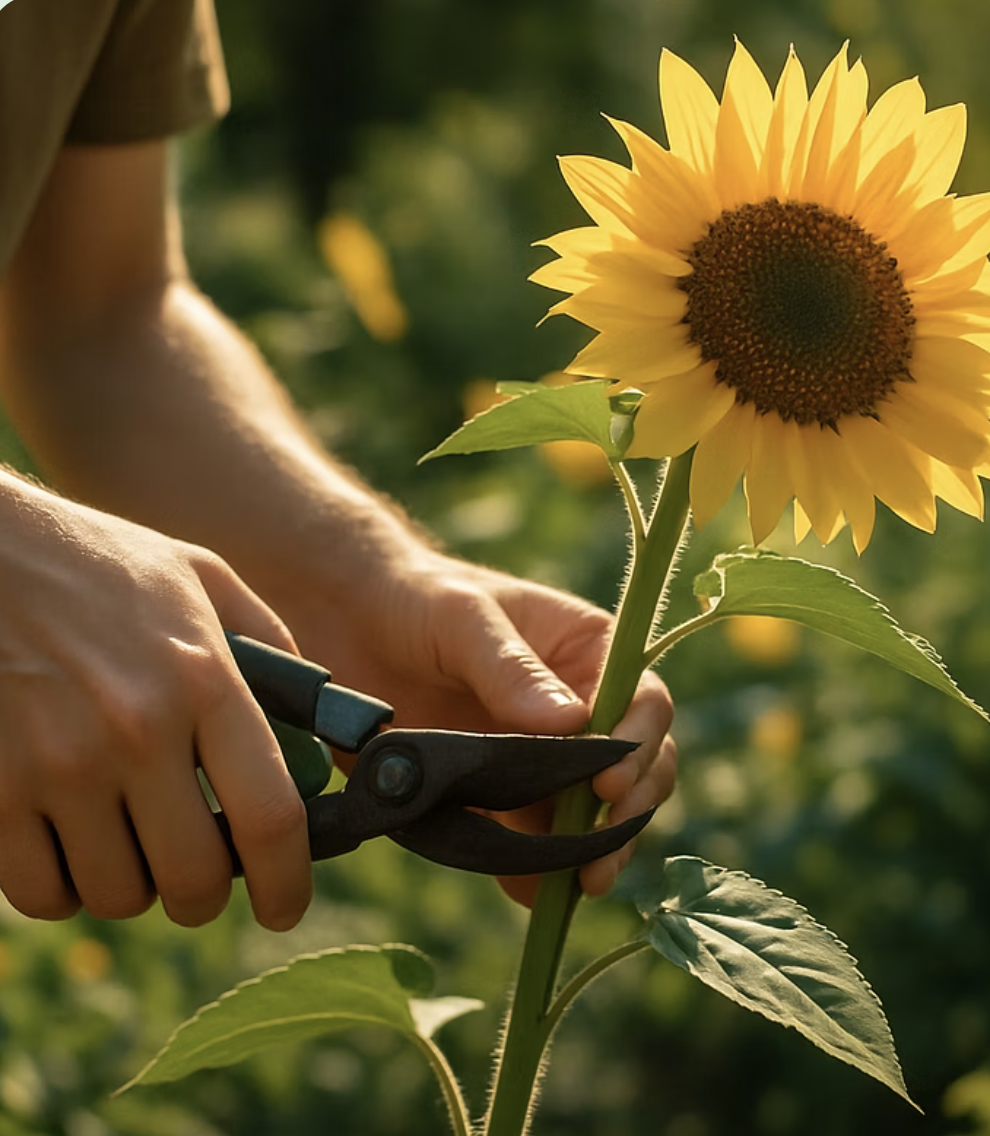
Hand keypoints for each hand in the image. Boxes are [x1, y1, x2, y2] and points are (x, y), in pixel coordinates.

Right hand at [0, 474, 310, 929]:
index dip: (288, 883)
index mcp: (204, 680)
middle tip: (202, 875)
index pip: (269, 818)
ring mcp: (58, 765)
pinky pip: (40, 891)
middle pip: (194, 878)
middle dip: (206, 894)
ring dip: (133, 885)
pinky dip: (63, 885)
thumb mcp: (200, 577)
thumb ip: (268, 642)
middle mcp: (137, 731)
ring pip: (116, 894)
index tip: (285, 906)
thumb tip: (312, 719)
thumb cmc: (98, 561)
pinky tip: (72, 842)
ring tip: (131, 841)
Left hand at [286, 546, 676, 906]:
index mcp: (586, 653)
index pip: (644, 702)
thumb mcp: (463, 617)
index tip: (608, 782)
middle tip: (600, 856)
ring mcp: (537, 757)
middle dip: (626, 813)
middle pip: (632, 768)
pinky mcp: (494, 795)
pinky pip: (526, 839)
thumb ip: (510, 667)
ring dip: (588, 852)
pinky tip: (525, 890)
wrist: (345, 621)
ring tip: (576, 887)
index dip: (638, 745)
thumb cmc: (417, 597)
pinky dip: (532, 869)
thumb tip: (572, 725)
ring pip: (587, 814)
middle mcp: (576, 709)